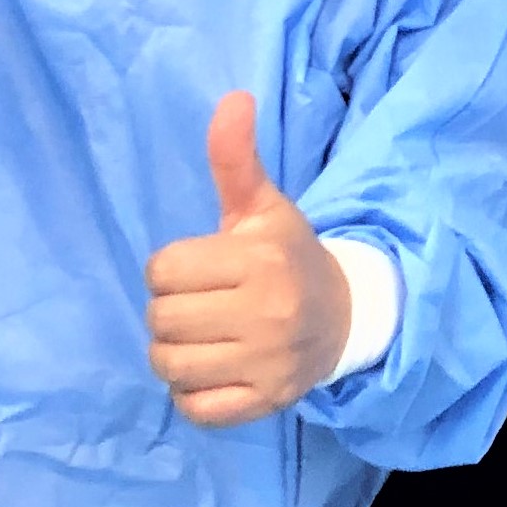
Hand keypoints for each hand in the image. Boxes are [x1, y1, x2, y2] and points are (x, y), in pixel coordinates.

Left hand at [145, 92, 348, 429]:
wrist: (345, 319)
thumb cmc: (289, 257)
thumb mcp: (263, 207)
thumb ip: (236, 160)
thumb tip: (232, 98)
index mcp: (261, 260)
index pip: (163, 270)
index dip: (170, 270)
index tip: (199, 270)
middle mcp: (266, 313)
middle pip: (161, 319)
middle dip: (170, 311)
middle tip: (201, 306)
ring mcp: (266, 363)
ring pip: (170, 365)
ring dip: (175, 354)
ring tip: (203, 339)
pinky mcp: (265, 403)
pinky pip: (194, 408)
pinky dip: (191, 394)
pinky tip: (213, 370)